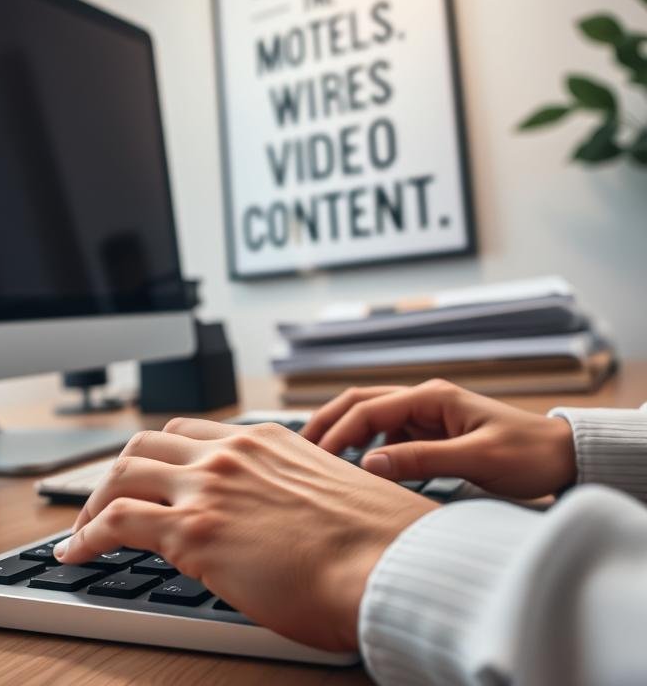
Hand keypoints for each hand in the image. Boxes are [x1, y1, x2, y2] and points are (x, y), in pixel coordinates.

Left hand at [54, 419, 436, 651]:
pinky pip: (115, 522)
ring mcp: (207, 487)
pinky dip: (86, 535)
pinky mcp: (191, 531)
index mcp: (266, 441)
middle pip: (147, 444)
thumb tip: (285, 520)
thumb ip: (294, 495)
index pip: (192, 434)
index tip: (149, 476)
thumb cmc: (380, 543)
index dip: (160, 457)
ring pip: (123, 473)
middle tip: (107, 499)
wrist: (393, 565)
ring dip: (95, 501)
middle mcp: (230, 453)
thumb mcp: (333, 497)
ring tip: (83, 529)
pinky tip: (76, 553)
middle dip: (119, 472)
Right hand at [301, 380, 576, 498]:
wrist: (563, 456)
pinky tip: (348, 467)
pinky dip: (360, 446)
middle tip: (299, 449)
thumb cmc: (527, 454)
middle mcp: (423, 400)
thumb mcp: (476, 459)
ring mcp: (425, 416)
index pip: (369, 408)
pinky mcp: (430, 434)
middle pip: (360, 401)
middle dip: (327, 421)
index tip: (315, 458)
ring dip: (340, 432)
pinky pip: (385, 435)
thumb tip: (368, 465)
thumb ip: (422, 459)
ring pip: (368, 417)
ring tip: (314, 459)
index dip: (338, 431)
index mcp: (431, 396)